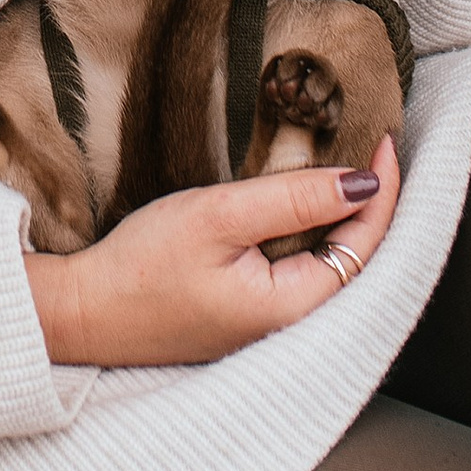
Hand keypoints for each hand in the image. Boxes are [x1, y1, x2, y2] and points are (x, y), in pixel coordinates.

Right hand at [29, 141, 400, 365]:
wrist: (84, 315)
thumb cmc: (142, 268)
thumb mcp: (219, 217)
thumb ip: (293, 199)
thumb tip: (361, 183)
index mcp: (295, 309)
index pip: (364, 244)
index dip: (381, 191)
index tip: (386, 143)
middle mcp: (294, 328)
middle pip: (358, 260)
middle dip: (373, 206)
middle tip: (380, 152)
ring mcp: (272, 327)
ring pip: (333, 268)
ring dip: (347, 221)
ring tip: (357, 173)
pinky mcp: (251, 319)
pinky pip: (305, 276)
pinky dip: (318, 238)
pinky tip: (312, 210)